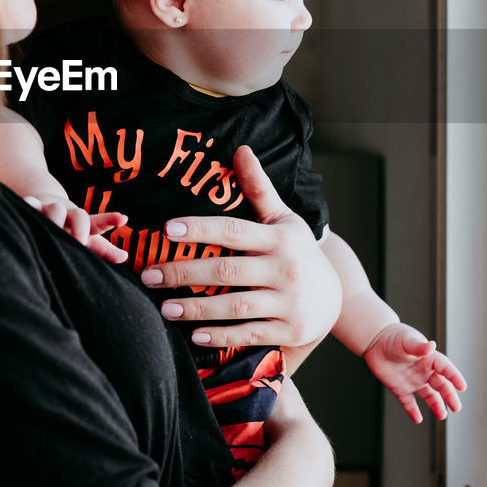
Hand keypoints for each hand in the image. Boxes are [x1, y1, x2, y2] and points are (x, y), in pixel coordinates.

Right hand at [23, 195, 128, 264]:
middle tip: (81, 241)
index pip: (99, 223)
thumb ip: (105, 250)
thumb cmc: (74, 229)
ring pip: (56, 210)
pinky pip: (31, 204)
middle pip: (79, 216)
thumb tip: (125, 256)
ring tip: (54, 229)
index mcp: (85, 225)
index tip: (123, 219)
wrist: (49, 203)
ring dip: (57, 219)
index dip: (110, 220)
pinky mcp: (34, 207)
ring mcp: (52, 209)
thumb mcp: (89, 239)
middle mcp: (70, 215)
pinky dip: (30, 204)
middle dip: (81, 228)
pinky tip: (28, 204)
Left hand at [139, 146, 341, 348]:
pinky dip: (222, 337)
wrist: (337, 298)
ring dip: (197, 308)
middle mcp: (286, 268)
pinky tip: (194, 335)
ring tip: (164, 307)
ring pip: (236, 305)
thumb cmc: (299, 253)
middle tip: (150, 275)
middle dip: (184, 272)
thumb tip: (240, 150)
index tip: (167, 229)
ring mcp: (290, 302)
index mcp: (280, 238)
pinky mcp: (291, 331)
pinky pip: (250, 334)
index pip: (234, 230)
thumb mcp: (284, 219)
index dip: (200, 228)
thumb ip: (258, 188)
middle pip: (228, 269)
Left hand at [363, 322, 466, 422]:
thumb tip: (432, 345)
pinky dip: (413, 411)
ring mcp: (413, 381)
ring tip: (442, 415)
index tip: (462, 387)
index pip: (445, 369)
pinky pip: (408, 403)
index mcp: (429, 358)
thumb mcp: (407, 341)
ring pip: (429, 396)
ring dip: (436, 406)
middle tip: (457, 407)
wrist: (374, 340)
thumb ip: (419, 347)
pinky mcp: (400, 388)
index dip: (454, 377)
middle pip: (440, 385)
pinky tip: (418, 419)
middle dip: (449, 396)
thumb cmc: (393, 336)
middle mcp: (424, 371)